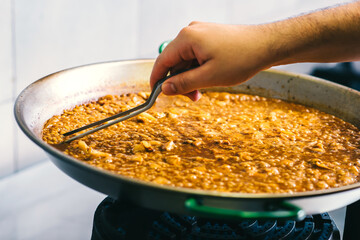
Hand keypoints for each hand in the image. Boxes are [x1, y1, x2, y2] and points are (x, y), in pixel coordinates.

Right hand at [150, 22, 272, 100]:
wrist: (266, 45)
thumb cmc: (241, 58)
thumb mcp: (209, 77)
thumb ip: (184, 83)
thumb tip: (165, 89)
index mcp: (187, 38)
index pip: (162, 61)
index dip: (157, 80)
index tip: (156, 95)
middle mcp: (191, 32)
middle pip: (174, 61)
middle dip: (180, 81)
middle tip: (192, 97)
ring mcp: (200, 33)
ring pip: (185, 60)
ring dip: (190, 77)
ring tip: (202, 91)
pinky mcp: (209, 37)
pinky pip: (195, 55)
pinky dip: (198, 69)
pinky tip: (207, 79)